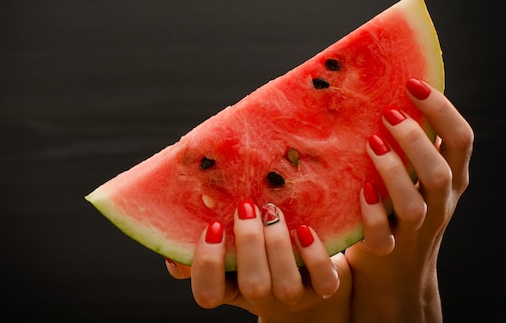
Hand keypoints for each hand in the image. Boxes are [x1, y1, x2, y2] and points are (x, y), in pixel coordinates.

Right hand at [166, 200, 351, 322]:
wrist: (307, 280)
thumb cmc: (257, 252)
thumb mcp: (229, 249)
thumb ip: (208, 240)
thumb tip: (181, 232)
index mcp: (230, 287)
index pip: (207, 293)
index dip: (208, 264)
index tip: (213, 227)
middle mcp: (260, 296)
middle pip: (252, 285)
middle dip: (249, 244)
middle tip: (247, 207)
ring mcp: (293, 296)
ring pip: (285, 285)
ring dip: (278, 245)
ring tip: (272, 211)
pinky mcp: (324, 289)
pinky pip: (322, 280)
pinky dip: (315, 255)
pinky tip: (306, 228)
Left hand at [345, 78, 473, 321]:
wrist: (394, 272)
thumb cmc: (400, 207)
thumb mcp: (416, 175)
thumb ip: (412, 144)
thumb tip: (385, 90)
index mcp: (450, 179)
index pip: (460, 140)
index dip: (442, 110)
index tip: (413, 83)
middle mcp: (438, 203)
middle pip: (439, 171)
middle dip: (416, 140)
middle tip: (388, 114)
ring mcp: (414, 229)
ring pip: (415, 203)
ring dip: (394, 171)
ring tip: (372, 143)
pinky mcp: (386, 249)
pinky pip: (383, 234)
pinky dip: (373, 212)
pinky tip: (360, 189)